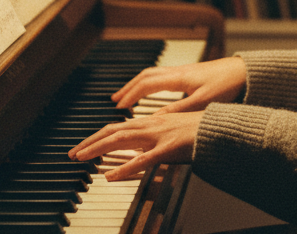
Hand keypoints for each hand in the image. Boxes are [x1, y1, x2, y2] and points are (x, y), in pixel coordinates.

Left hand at [68, 112, 203, 180]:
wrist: (223, 128)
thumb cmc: (203, 130)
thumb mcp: (175, 131)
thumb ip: (157, 138)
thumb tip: (142, 149)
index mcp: (153, 122)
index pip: (119, 127)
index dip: (99, 136)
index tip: (85, 145)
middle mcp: (152, 125)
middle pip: (113, 131)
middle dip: (90, 141)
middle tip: (73, 152)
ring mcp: (159, 136)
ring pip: (121, 140)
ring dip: (97, 148)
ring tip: (81, 158)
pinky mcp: (168, 149)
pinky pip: (142, 160)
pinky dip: (123, 167)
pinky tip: (109, 176)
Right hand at [111, 56, 246, 113]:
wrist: (247, 71)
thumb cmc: (229, 85)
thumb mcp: (202, 102)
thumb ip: (178, 111)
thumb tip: (154, 119)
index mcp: (179, 77)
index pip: (146, 84)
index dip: (130, 95)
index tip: (119, 107)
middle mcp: (179, 71)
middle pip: (146, 76)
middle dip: (129, 88)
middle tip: (115, 100)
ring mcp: (185, 71)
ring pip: (154, 74)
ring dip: (138, 85)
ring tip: (129, 96)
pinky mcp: (192, 74)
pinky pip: (164, 76)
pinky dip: (152, 84)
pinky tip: (154, 93)